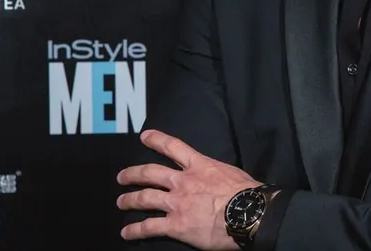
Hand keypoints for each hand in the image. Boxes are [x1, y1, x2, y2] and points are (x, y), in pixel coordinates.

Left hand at [116, 129, 258, 249]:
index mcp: (199, 166)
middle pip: (150, 173)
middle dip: (133, 173)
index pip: (173, 147)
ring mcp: (177, 203)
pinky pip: (149, 227)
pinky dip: (134, 230)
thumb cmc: (247, 193)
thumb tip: (215, 177)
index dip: (156, 140)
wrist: (249, 213)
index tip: (145, 136)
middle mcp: (183, 182)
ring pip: (144, 198)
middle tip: (122, 176)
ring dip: (129, 200)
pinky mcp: (176, 225)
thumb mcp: (230, 172)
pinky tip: (126, 233)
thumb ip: (216, 173)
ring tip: (121, 202)